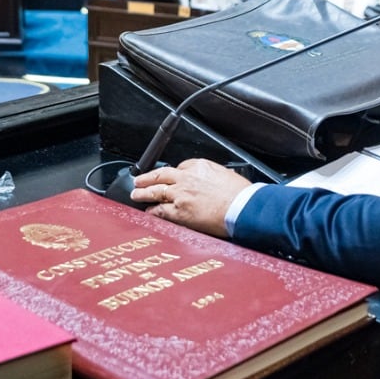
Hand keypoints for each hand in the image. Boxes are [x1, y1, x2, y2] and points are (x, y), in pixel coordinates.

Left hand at [131, 159, 250, 236]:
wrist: (243, 208)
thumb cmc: (241, 195)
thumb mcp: (227, 175)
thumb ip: (212, 176)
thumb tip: (209, 182)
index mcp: (200, 166)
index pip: (180, 166)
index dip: (172, 172)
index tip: (169, 175)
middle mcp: (187, 178)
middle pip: (161, 175)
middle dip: (148, 177)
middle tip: (139, 179)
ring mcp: (180, 195)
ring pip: (156, 191)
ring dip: (144, 192)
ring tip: (136, 193)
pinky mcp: (179, 212)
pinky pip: (160, 210)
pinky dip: (152, 211)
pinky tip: (148, 212)